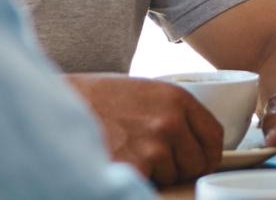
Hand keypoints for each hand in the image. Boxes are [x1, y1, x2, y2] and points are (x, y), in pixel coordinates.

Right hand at [67, 73, 222, 185]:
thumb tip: (200, 142)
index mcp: (178, 98)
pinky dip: (137, 177)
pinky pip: (151, 183)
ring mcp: (153, 144)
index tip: (200, 159)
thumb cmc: (100, 98)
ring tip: (130, 150)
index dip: (208, 153)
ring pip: (173, 175)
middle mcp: (170, 120)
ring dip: (156, 172)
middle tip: (155, 156)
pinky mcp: (134, 165)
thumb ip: (175, 112)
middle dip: (180, 165)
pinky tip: (121, 159)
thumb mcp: (147, 91)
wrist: (61, 103)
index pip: (215, 136)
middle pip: (198, 162)